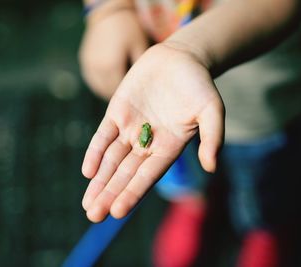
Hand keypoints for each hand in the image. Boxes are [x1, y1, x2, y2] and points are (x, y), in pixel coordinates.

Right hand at [79, 8, 148, 99]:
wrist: (108, 12)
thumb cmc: (128, 27)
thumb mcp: (140, 46)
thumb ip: (141, 68)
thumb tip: (144, 86)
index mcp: (110, 67)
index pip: (119, 92)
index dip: (128, 98)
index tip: (136, 98)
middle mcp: (96, 69)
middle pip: (107, 92)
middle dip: (118, 95)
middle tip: (130, 98)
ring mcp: (88, 66)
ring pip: (98, 88)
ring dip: (108, 91)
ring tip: (121, 90)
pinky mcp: (84, 62)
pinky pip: (92, 80)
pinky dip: (101, 83)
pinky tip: (111, 80)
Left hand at [81, 42, 224, 221]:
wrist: (181, 59)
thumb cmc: (199, 85)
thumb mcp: (211, 109)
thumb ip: (212, 137)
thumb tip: (211, 166)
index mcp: (168, 147)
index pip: (147, 175)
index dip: (132, 192)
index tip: (117, 211)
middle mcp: (147, 143)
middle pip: (125, 173)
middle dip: (110, 193)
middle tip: (94, 215)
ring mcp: (130, 128)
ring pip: (111, 159)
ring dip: (99, 180)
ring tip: (89, 204)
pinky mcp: (117, 113)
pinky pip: (103, 136)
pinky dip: (95, 152)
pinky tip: (88, 171)